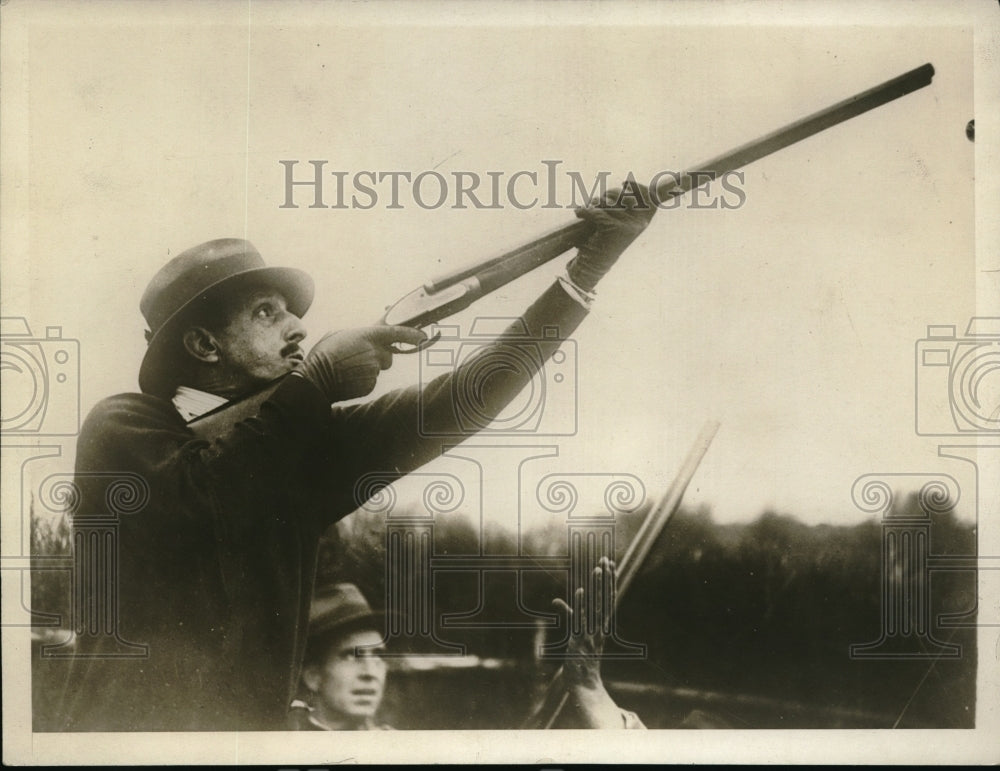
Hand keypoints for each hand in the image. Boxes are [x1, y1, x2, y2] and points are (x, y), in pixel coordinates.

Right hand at [298, 325, 426, 402]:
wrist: (316, 378)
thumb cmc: (325, 353)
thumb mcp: (340, 334)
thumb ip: (360, 334)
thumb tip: (367, 335)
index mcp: (369, 336)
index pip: (399, 333)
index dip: (414, 335)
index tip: (424, 336)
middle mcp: (376, 352)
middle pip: (388, 356)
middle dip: (378, 357)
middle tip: (358, 358)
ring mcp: (374, 370)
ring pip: (377, 370)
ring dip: (367, 369)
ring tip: (348, 369)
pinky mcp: (371, 385)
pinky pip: (371, 382)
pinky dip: (362, 381)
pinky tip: (348, 379)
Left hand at [552, 556, 615, 690]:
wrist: (585, 686)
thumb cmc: (581, 659)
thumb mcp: (576, 633)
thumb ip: (569, 614)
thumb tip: (556, 600)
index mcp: (602, 626)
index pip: (608, 599)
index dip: (609, 581)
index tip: (610, 563)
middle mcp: (599, 628)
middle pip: (604, 599)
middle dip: (606, 579)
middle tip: (607, 559)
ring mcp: (590, 634)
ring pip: (595, 606)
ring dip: (596, 588)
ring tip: (597, 569)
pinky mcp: (579, 641)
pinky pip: (580, 621)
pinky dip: (580, 607)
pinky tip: (579, 592)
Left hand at [566, 181, 655, 291]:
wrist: (592, 267)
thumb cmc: (603, 244)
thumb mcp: (616, 224)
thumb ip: (621, 208)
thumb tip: (621, 187)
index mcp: (644, 222)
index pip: (649, 197)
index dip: (637, 187)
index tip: (624, 183)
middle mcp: (639, 223)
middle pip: (624, 195)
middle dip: (609, 194)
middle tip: (597, 201)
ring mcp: (628, 226)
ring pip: (608, 202)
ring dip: (594, 202)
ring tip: (588, 208)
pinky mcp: (613, 228)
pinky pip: (596, 211)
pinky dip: (584, 210)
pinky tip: (578, 213)